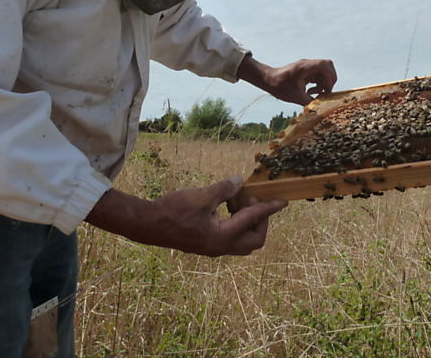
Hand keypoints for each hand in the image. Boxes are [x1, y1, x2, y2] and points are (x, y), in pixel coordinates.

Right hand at [85, 176, 286, 256]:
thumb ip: (224, 189)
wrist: (147, 225)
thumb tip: (240, 182)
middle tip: (252, 201)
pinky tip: (224, 206)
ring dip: (246, 222)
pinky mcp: (205, 244)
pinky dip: (235, 223)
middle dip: (260, 221)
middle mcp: (220, 248)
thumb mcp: (202, 195)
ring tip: (237, 200)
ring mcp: (212, 248)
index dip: (268, 209)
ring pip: (242, 241)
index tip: (282, 202)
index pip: (253, 222)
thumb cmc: (173, 210)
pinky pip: (230, 237)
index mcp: (222, 237)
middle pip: (254, 240)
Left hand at [238, 55, 337, 104]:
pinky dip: (318, 83)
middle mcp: (308, 64)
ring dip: (323, 83)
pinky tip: (310, 92)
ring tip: (313, 93)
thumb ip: (310, 102)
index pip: (326, 66)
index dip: (329, 79)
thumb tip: (321, 110)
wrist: (268, 80)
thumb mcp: (296, 97)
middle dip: (329, 81)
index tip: (324, 91)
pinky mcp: (306, 71)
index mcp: (306, 67)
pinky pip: (318, 75)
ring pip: (324, 72)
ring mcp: (307, 67)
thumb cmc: (280, 87)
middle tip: (323, 92)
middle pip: (328, 67)